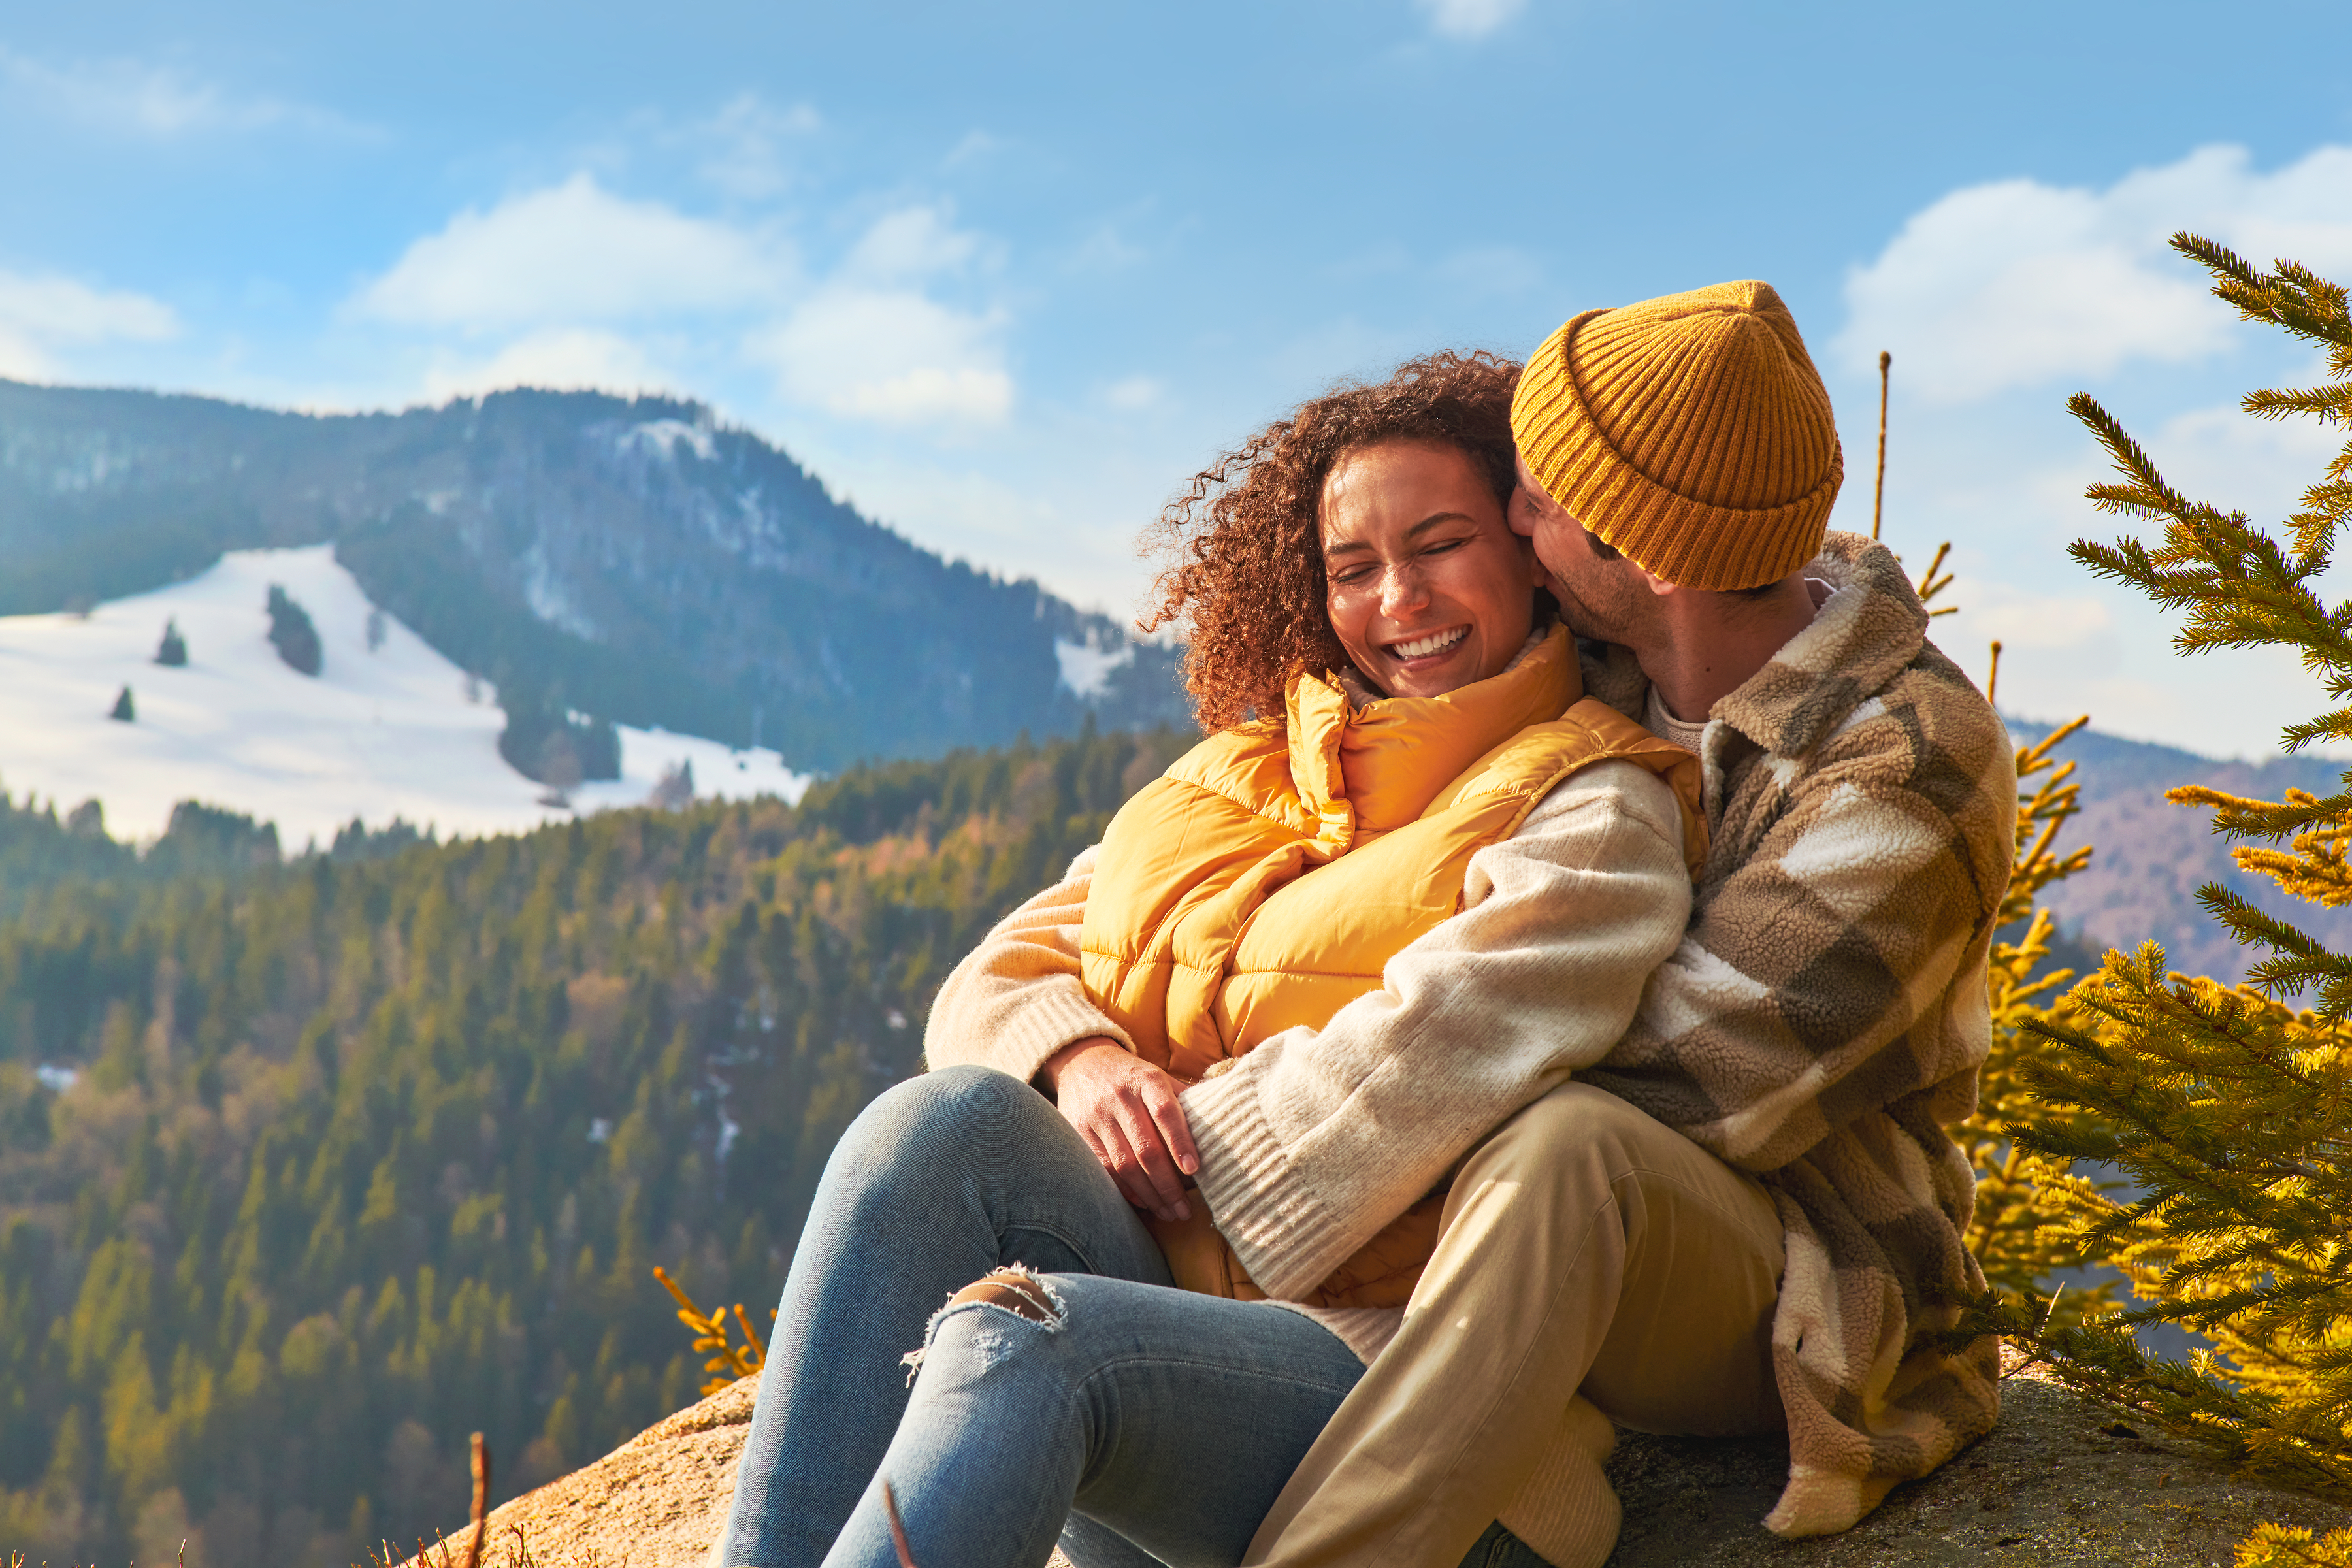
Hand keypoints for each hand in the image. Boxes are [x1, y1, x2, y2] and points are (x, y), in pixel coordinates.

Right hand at [1040, 1038, 1200, 1221]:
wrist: (1082, 1062)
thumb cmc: (1134, 1078)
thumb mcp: (1159, 1077)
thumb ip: (1186, 1100)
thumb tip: (1224, 1124)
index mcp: (1147, 1080)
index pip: (1165, 1112)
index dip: (1180, 1142)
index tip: (1194, 1169)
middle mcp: (1120, 1097)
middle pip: (1146, 1148)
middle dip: (1168, 1185)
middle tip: (1184, 1209)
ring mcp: (1097, 1116)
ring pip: (1124, 1165)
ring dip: (1149, 1195)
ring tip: (1168, 1212)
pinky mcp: (1079, 1132)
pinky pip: (1104, 1170)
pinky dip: (1125, 1191)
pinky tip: (1143, 1203)